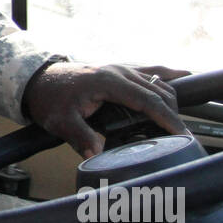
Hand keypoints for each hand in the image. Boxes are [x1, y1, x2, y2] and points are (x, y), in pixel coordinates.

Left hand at [22, 62, 190, 157]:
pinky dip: (168, 76)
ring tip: (181, 122)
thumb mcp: (61, 122)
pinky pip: (151, 70)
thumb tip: (97, 155)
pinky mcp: (120, 69)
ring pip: (159, 78)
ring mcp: (121, 67)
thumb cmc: (49, 99)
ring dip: (172, 98)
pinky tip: (184, 77)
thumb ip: (80, 138)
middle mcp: (120, 70)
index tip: (181, 135)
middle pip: (159, 89)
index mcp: (109, 81)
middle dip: (173, 113)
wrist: (38, 80)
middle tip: (181, 138)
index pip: (148, 100)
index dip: (167, 118)